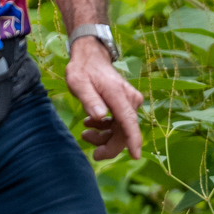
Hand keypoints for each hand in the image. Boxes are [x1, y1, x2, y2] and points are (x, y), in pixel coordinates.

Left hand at [65, 39, 143, 160]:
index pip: (129, 121)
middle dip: (110, 145)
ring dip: (105, 137)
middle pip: (125, 131)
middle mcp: (130, 99)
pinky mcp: (127, 104)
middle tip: (93, 154)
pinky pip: (120, 123)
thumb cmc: (83, 70)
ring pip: (122, 129)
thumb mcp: (78, 83)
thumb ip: (89, 100)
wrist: (90, 57)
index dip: (132, 140)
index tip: (135, 156)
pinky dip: (106, 129)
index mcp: (118, 95)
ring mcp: (130, 101)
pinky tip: (91, 124)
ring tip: (85, 133)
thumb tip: (100, 116)